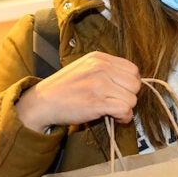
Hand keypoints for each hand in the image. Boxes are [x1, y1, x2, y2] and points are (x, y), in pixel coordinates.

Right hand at [16, 51, 141, 131]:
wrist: (42, 102)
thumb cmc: (64, 88)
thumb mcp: (84, 68)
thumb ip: (106, 70)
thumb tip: (128, 82)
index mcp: (99, 58)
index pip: (133, 69)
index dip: (130, 84)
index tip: (121, 92)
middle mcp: (101, 68)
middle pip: (135, 84)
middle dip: (129, 96)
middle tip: (117, 103)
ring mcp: (99, 84)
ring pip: (132, 99)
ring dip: (126, 109)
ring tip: (114, 111)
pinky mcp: (96, 102)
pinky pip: (125, 110)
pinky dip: (123, 117)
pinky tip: (115, 118)